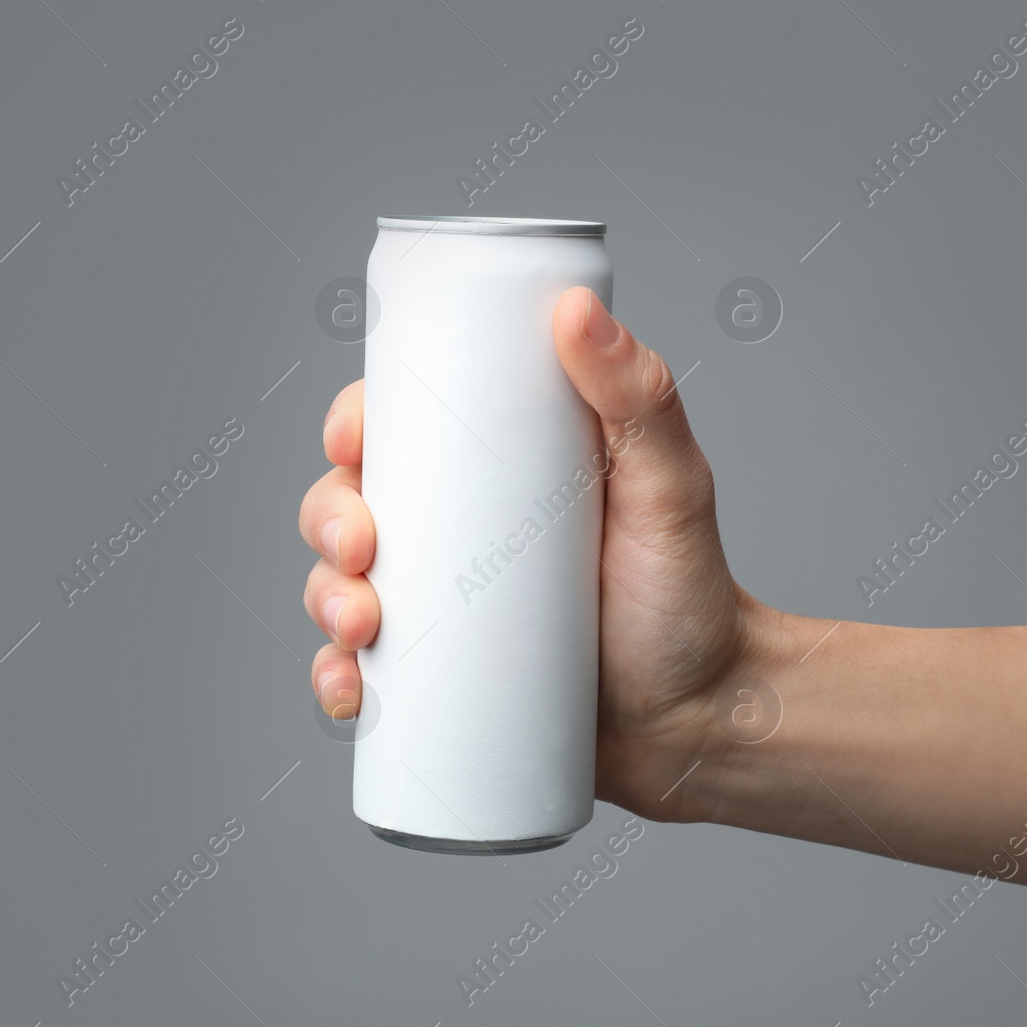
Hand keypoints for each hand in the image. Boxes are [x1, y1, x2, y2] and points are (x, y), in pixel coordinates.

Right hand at [298, 287, 766, 820]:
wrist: (702, 719)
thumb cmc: (690, 594)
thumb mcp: (670, 487)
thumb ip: (640, 397)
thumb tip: (576, 307)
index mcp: (497, 468)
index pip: (402, 426)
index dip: (353, 424)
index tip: (351, 442)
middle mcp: (458, 531)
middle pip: (352, 502)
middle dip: (328, 520)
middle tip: (360, 550)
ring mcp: (444, 608)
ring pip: (342, 586)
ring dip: (324, 600)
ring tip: (359, 627)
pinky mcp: (441, 681)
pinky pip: (363, 674)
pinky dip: (339, 681)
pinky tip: (350, 692)